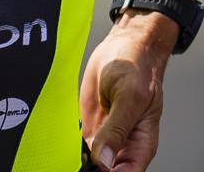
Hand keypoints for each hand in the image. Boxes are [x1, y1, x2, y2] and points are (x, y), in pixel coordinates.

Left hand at [80, 14, 175, 170]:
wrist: (124, 45)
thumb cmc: (138, 68)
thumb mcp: (129, 96)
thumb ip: (117, 129)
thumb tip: (105, 161)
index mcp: (140, 144)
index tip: (95, 167)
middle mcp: (122, 145)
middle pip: (106, 169)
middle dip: (92, 166)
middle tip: (80, 152)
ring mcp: (104, 135)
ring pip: (90, 159)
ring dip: (77, 155)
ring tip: (70, 141)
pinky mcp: (89, 124)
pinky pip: (77, 142)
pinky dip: (68, 142)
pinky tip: (63, 135)